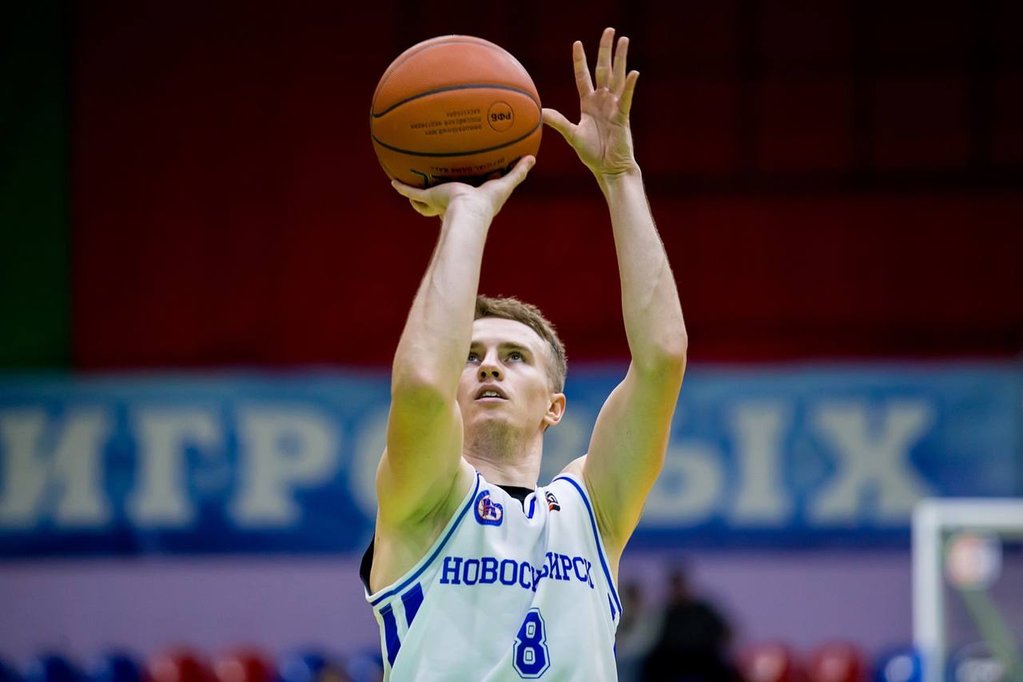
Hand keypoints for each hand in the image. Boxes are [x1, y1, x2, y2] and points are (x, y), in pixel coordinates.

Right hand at [391, 156, 535, 219]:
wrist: (468, 212)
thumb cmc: (487, 202)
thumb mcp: (504, 184)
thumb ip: (518, 172)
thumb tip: (532, 158)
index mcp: (469, 197)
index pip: (466, 187)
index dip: (466, 180)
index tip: (465, 172)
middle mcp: (453, 199)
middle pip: (445, 189)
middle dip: (440, 182)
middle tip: (438, 170)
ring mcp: (439, 199)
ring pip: (425, 192)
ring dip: (418, 185)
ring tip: (410, 171)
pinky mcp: (428, 198)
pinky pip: (411, 192)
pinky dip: (402, 188)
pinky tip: (393, 181)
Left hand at [543, 27, 639, 179]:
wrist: (608, 168)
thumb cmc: (592, 154)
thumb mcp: (572, 135)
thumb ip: (559, 122)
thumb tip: (541, 112)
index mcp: (589, 104)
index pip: (583, 76)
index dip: (580, 60)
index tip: (577, 43)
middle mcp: (603, 101)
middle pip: (604, 70)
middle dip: (605, 50)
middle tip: (609, 30)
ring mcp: (614, 107)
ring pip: (618, 78)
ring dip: (621, 59)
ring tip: (624, 40)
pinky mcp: (623, 117)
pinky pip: (626, 99)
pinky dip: (629, 86)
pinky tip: (633, 72)